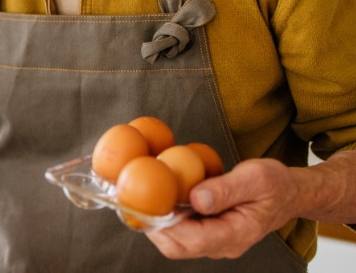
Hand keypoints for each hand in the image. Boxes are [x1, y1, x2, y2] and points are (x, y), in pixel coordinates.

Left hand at [147, 158, 299, 258]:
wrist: (289, 193)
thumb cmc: (275, 184)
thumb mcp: (256, 178)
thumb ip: (226, 189)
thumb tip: (195, 198)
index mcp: (238, 233)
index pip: (196, 239)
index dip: (168, 225)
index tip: (148, 206)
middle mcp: (225, 245)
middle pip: (179, 247)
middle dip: (154, 227)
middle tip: (136, 200)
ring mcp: (216, 243)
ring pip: (176, 244)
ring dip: (157, 223)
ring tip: (143, 199)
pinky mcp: (210, 235)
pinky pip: (182, 234)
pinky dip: (166, 219)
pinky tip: (158, 198)